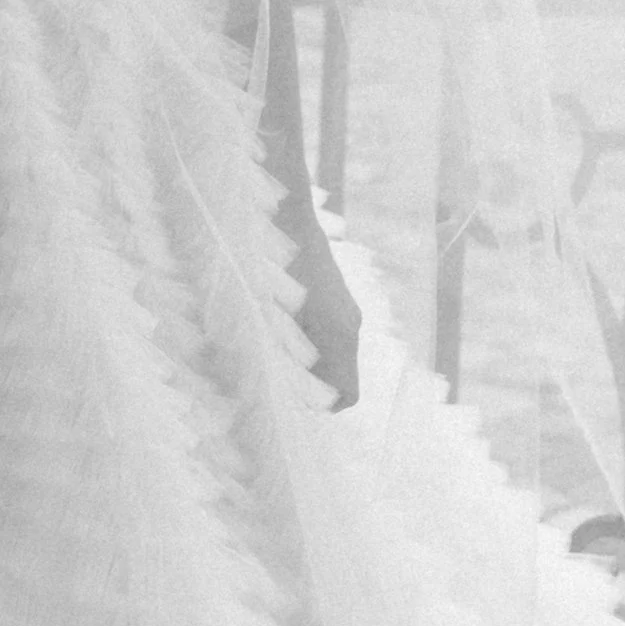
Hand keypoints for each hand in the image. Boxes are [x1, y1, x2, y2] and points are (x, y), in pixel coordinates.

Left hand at [286, 204, 361, 408]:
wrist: (287, 221)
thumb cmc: (275, 273)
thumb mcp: (274, 324)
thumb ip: (287, 362)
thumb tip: (289, 392)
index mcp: (339, 337)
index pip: (346, 394)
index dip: (321, 404)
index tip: (291, 398)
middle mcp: (350, 326)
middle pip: (341, 375)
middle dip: (313, 384)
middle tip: (277, 375)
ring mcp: (346, 309)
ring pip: (335, 354)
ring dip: (310, 362)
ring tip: (275, 348)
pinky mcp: (338, 296)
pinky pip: (331, 334)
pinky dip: (312, 342)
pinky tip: (282, 324)